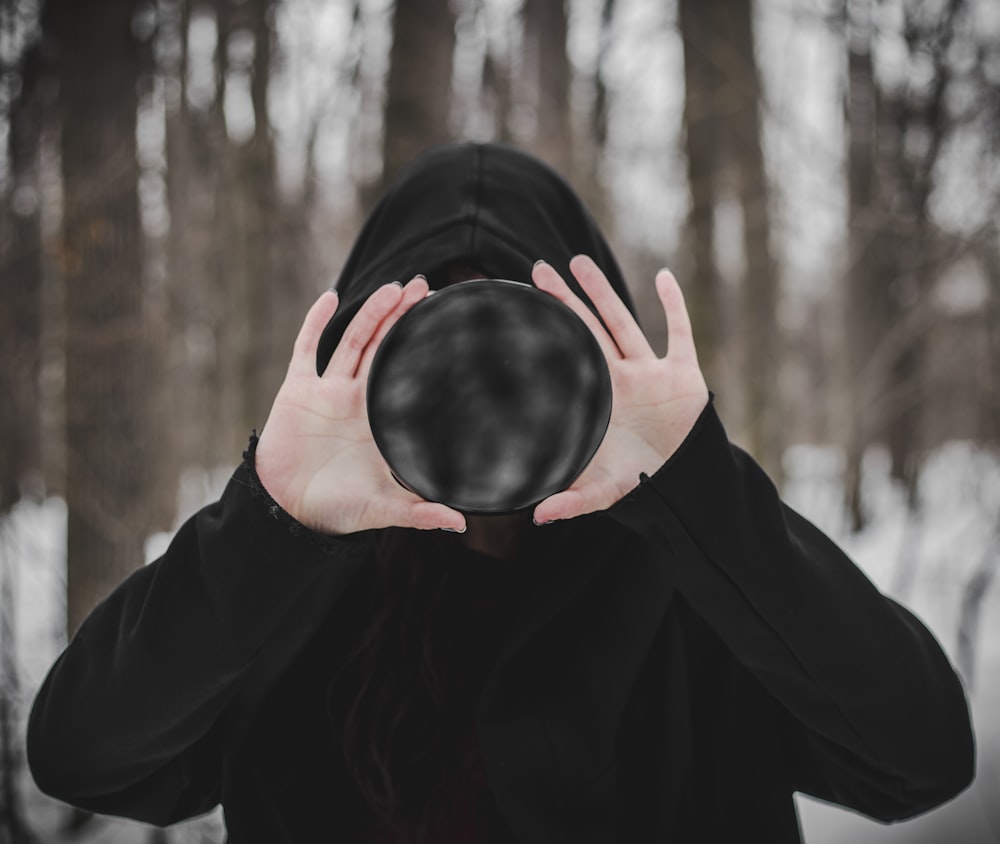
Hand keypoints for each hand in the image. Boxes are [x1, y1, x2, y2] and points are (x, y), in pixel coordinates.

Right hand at [254, 278, 466, 535]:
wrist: (288, 511)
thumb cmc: (337, 509)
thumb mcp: (384, 508)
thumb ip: (420, 513)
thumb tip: (462, 524)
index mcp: (381, 420)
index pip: (407, 374)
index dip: (422, 348)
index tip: (446, 323)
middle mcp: (357, 399)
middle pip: (383, 348)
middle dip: (401, 317)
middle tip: (425, 288)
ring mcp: (327, 392)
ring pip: (353, 342)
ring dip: (371, 313)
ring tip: (393, 287)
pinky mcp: (297, 391)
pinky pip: (306, 349)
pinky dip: (315, 322)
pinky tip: (330, 297)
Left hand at [531, 256, 708, 523]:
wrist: (684, 482)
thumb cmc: (641, 482)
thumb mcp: (605, 491)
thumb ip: (573, 501)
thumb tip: (537, 518)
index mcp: (598, 399)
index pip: (566, 357)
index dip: (547, 333)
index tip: (521, 308)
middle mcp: (620, 379)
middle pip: (586, 329)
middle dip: (564, 300)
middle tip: (537, 268)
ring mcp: (651, 373)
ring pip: (623, 322)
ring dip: (603, 292)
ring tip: (579, 260)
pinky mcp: (684, 375)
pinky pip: (679, 333)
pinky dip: (674, 305)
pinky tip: (663, 276)